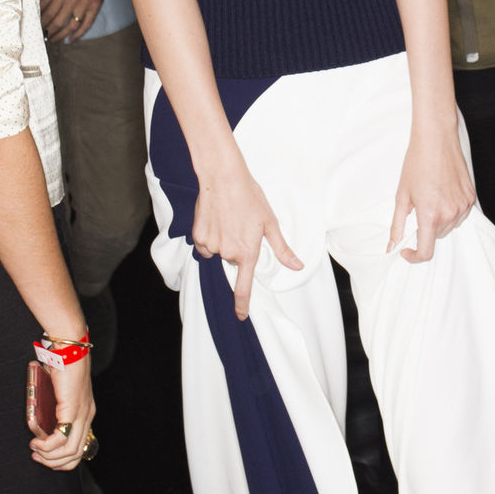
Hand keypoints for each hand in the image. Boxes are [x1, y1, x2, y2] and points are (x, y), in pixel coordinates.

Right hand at [30, 355, 97, 469]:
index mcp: (86, 413)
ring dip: (48, 455)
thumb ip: (53, 406)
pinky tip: (36, 442)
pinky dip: (47, 445)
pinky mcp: (73, 410)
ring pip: (69, 450)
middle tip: (37, 456)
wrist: (69, 349)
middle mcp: (87, 417)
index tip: (44, 456)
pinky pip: (61, 439)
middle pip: (75, 454)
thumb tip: (37, 420)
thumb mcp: (59, 392)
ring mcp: (82, 414)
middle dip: (53, 462)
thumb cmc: (62, 365)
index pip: (80, 449)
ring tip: (34, 448)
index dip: (62, 460)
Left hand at [41, 0, 111, 43]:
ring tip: (55, 40)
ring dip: (62, 35)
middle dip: (49, 32)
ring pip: (71, 26)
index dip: (42, 23)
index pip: (48, 12)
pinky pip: (86, 25)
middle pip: (57, 21)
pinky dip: (78, 34)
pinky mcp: (95, 7)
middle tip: (45, 38)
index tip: (37, 29)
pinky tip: (71, 39)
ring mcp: (84, 4)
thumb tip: (38, 10)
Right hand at [192, 152, 302, 320]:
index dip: (241, 305)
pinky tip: (215, 220)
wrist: (223, 177)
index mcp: (247, 252)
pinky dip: (209, 237)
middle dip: (237, 249)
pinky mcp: (198, 236)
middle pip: (233, 261)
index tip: (240, 316)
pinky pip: (204, 245)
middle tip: (240, 226)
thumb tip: (297, 266)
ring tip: (228, 220)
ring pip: (218, 252)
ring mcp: (210, 245)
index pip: (243, 287)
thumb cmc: (250, 197)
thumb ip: (282, 249)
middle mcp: (227, 253)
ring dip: (223, 243)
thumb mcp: (270, 223)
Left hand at [389, 123, 475, 263]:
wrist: (436, 140)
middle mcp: (449, 214)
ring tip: (431, 197)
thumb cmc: (417, 164)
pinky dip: (450, 211)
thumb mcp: (402, 196)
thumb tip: (392, 246)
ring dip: (438, 221)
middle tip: (418, 208)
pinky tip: (442, 194)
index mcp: (430, 215)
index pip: (426, 251)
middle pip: (436, 237)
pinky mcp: (471, 198)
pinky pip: (460, 215)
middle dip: (425, 230)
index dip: (414, 256)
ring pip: (449, 227)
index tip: (407, 251)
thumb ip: (397, 225)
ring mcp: (463, 206)